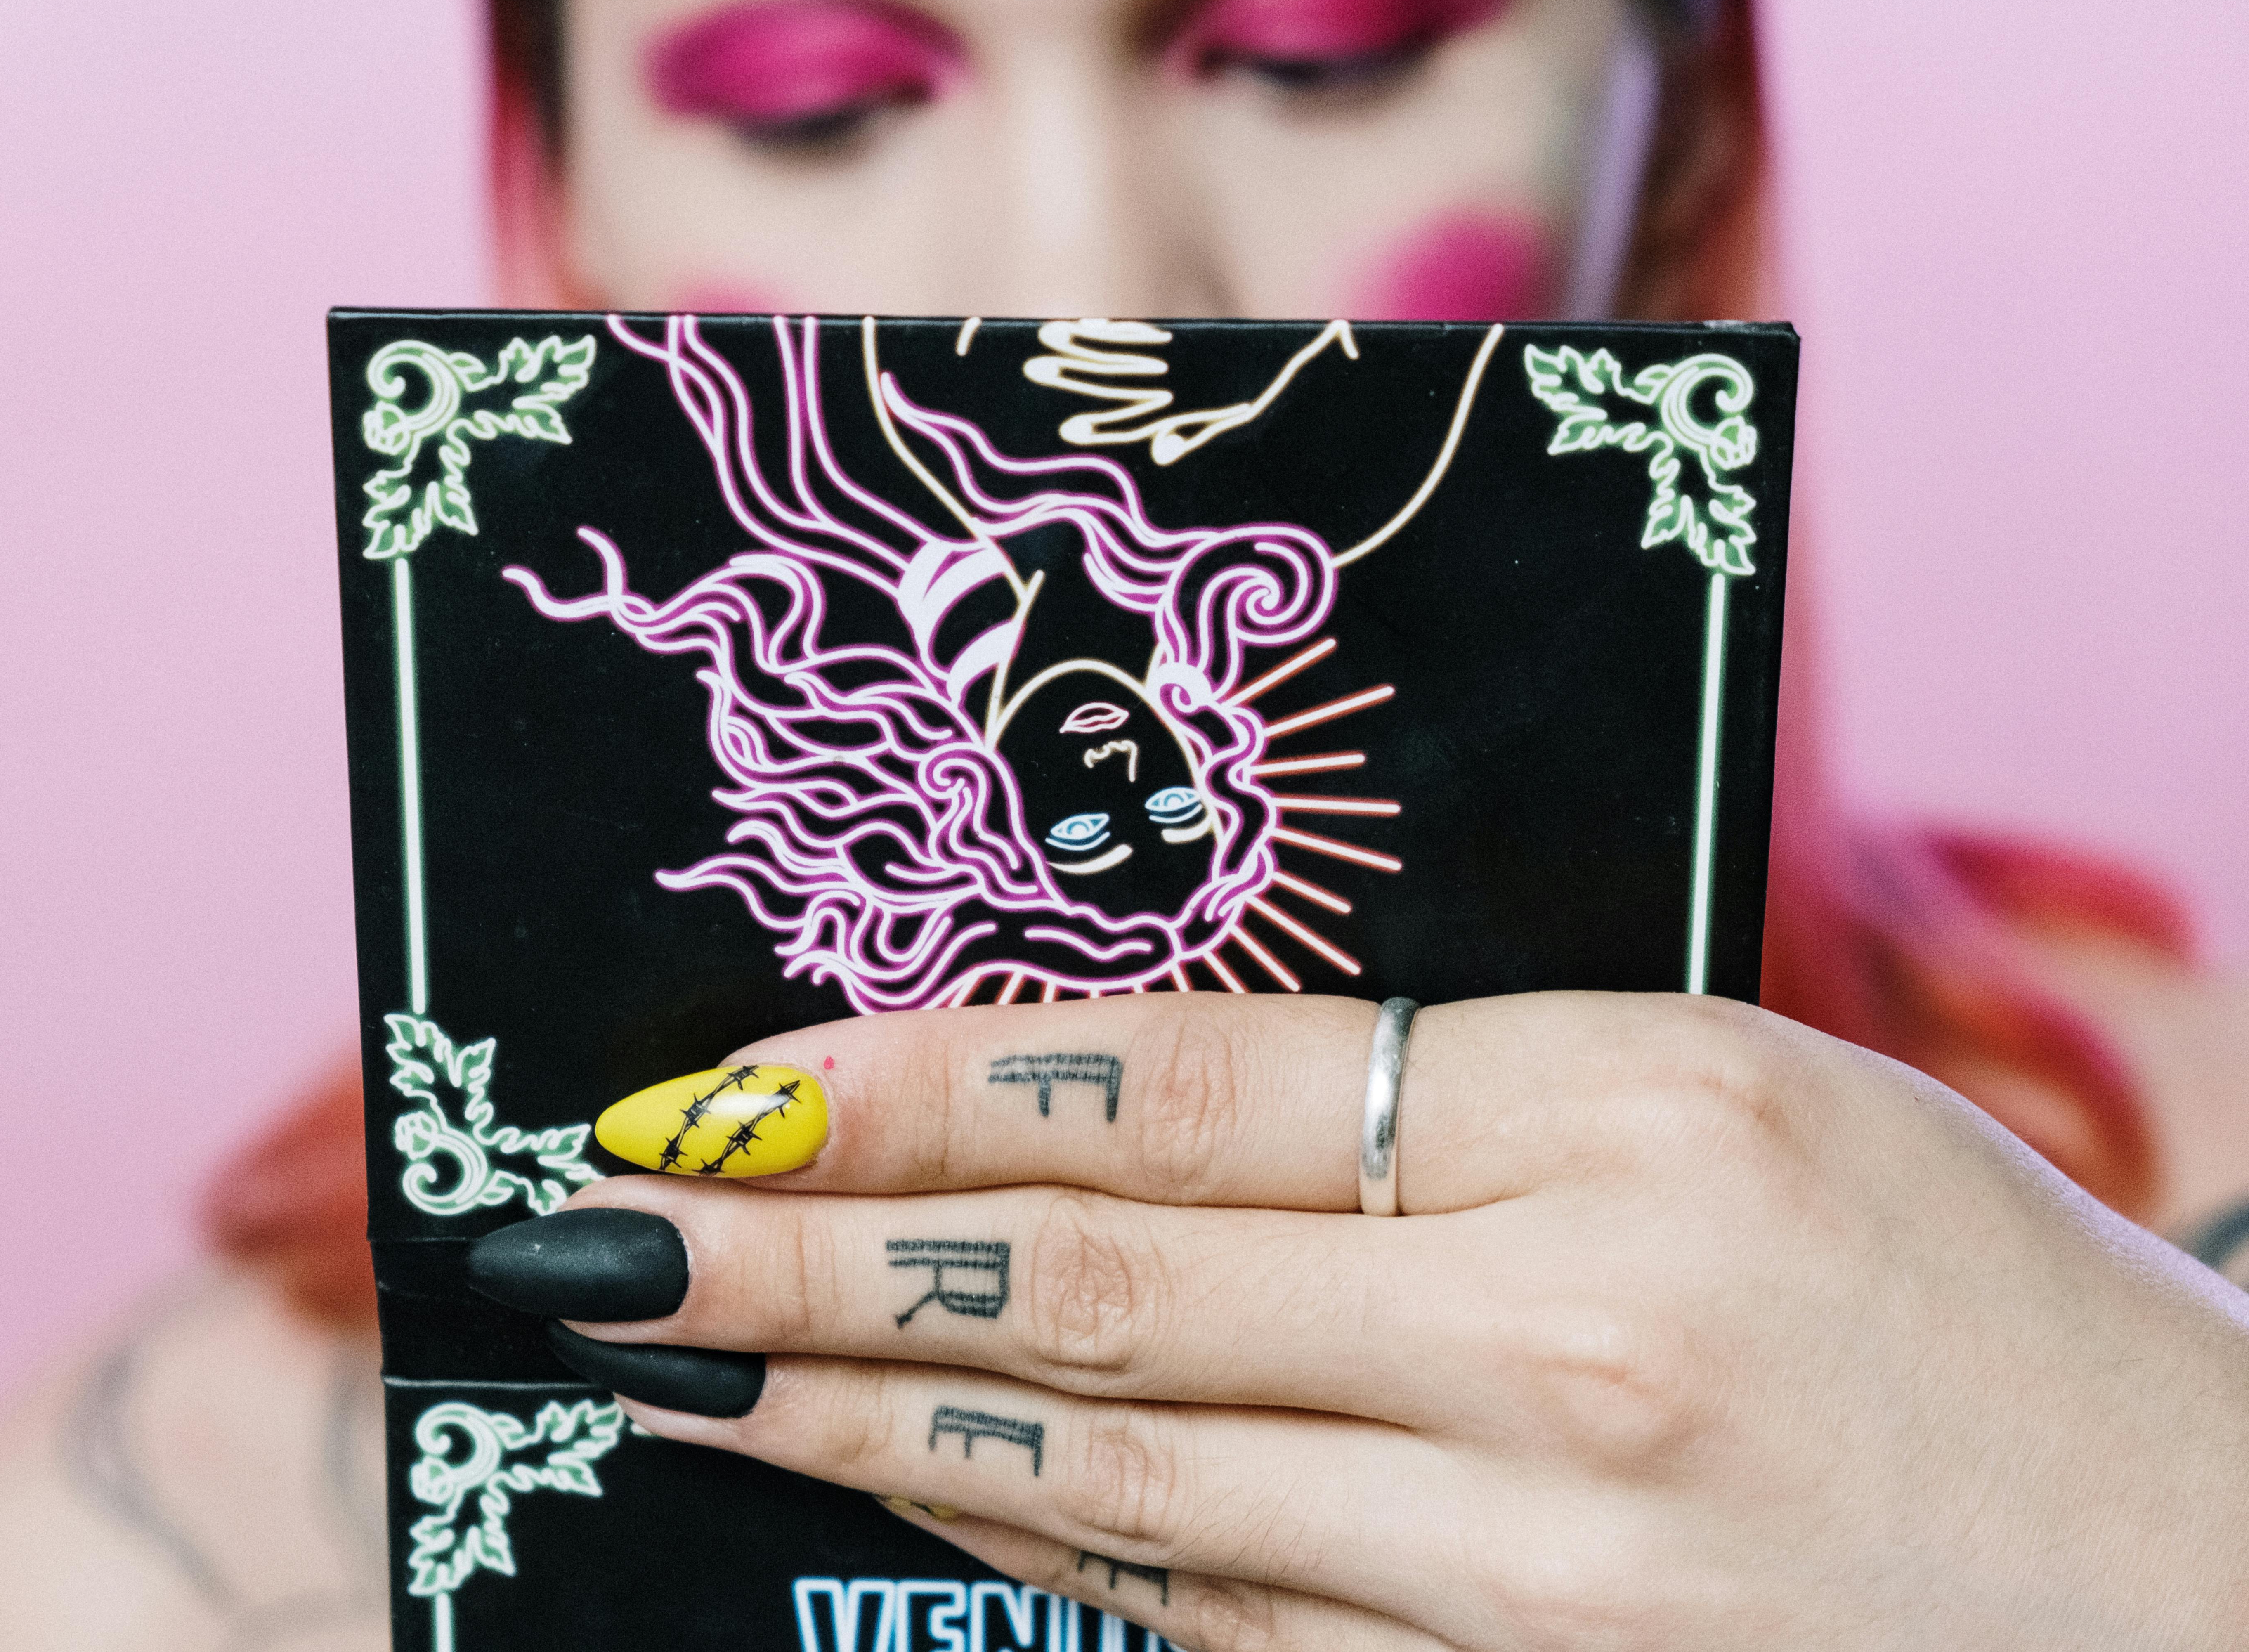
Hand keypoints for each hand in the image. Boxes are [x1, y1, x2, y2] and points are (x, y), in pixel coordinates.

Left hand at [519, 993, 2248, 1648]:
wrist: (2199, 1588)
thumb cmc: (1959, 1303)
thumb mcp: (1720, 1105)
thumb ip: (1426, 1115)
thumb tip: (1096, 1124)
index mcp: (1636, 1124)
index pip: (1172, 1095)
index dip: (907, 1087)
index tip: (722, 1088)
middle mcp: (1570, 1363)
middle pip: (1090, 1302)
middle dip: (800, 1266)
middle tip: (596, 1241)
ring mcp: (1540, 1587)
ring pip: (1113, 1489)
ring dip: (867, 1427)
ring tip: (687, 1368)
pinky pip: (1212, 1630)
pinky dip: (1040, 1553)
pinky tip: (908, 1494)